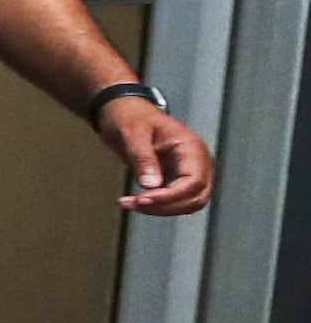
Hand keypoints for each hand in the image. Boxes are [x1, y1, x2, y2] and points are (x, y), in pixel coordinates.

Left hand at [99, 97, 213, 213]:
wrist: (125, 113)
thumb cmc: (131, 117)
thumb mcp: (133, 134)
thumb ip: (143, 159)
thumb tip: (151, 185)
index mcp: (191, 147)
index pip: (194, 181)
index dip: (171, 196)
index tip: (144, 199)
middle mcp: (196, 161)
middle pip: (195, 197)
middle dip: (165, 205)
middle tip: (133, 203)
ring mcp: (189, 171)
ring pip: (188, 203)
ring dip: (161, 209)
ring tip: (130, 203)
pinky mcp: (177, 179)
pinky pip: (176, 200)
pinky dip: (158, 206)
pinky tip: (136, 202)